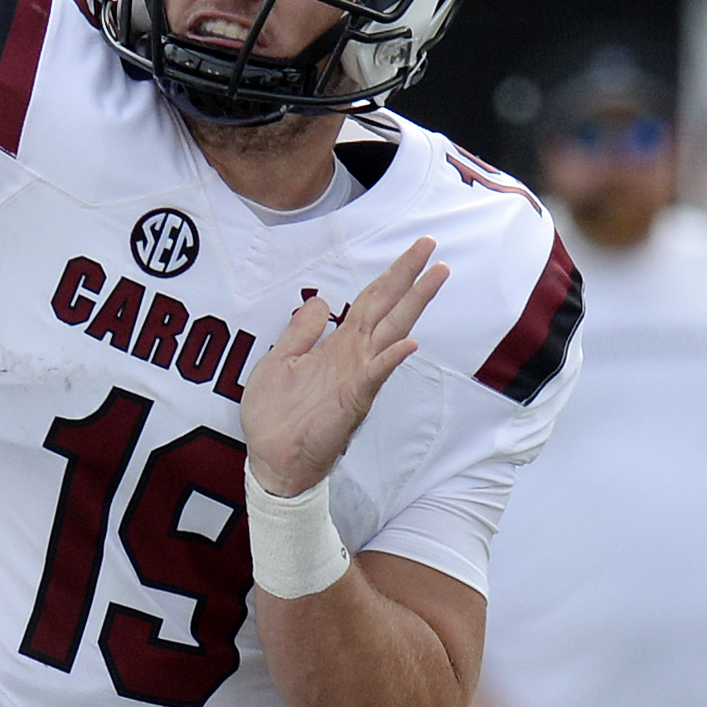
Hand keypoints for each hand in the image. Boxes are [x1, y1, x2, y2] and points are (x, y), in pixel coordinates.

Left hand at [240, 239, 446, 498]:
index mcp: (337, 347)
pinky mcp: (352, 400)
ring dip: (413, 304)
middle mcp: (354, 357)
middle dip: (408, 277)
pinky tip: (409, 344)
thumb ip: (301, 333)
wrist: (270, 458)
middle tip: (432, 247)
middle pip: (387, 308)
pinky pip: (375, 376)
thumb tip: (322, 302)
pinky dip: (390, 360)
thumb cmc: (276, 416)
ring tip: (436, 276)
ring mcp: (357, 377)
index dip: (389, 277)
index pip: (370, 303)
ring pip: (392, 333)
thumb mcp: (280, 361)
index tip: (414, 252)